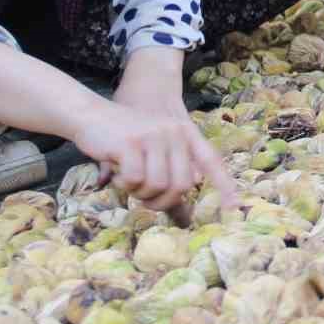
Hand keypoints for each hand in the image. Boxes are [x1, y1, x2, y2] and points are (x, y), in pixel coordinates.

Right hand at [83, 51, 237, 222]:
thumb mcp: (153, 149)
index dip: (225, 186)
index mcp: (184, 134)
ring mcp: (154, 136)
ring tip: (128, 181)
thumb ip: (170, 170)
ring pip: (158, 184)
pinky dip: (123, 184)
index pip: (211, 161)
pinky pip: (135, 179)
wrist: (90, 115)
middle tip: (144, 199)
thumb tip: (185, 201)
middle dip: (162, 200)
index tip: (234, 209)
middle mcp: (174, 133)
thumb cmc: (122, 139)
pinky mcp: (132, 143)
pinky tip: (115, 173)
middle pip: (182, 184)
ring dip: (140, 192)